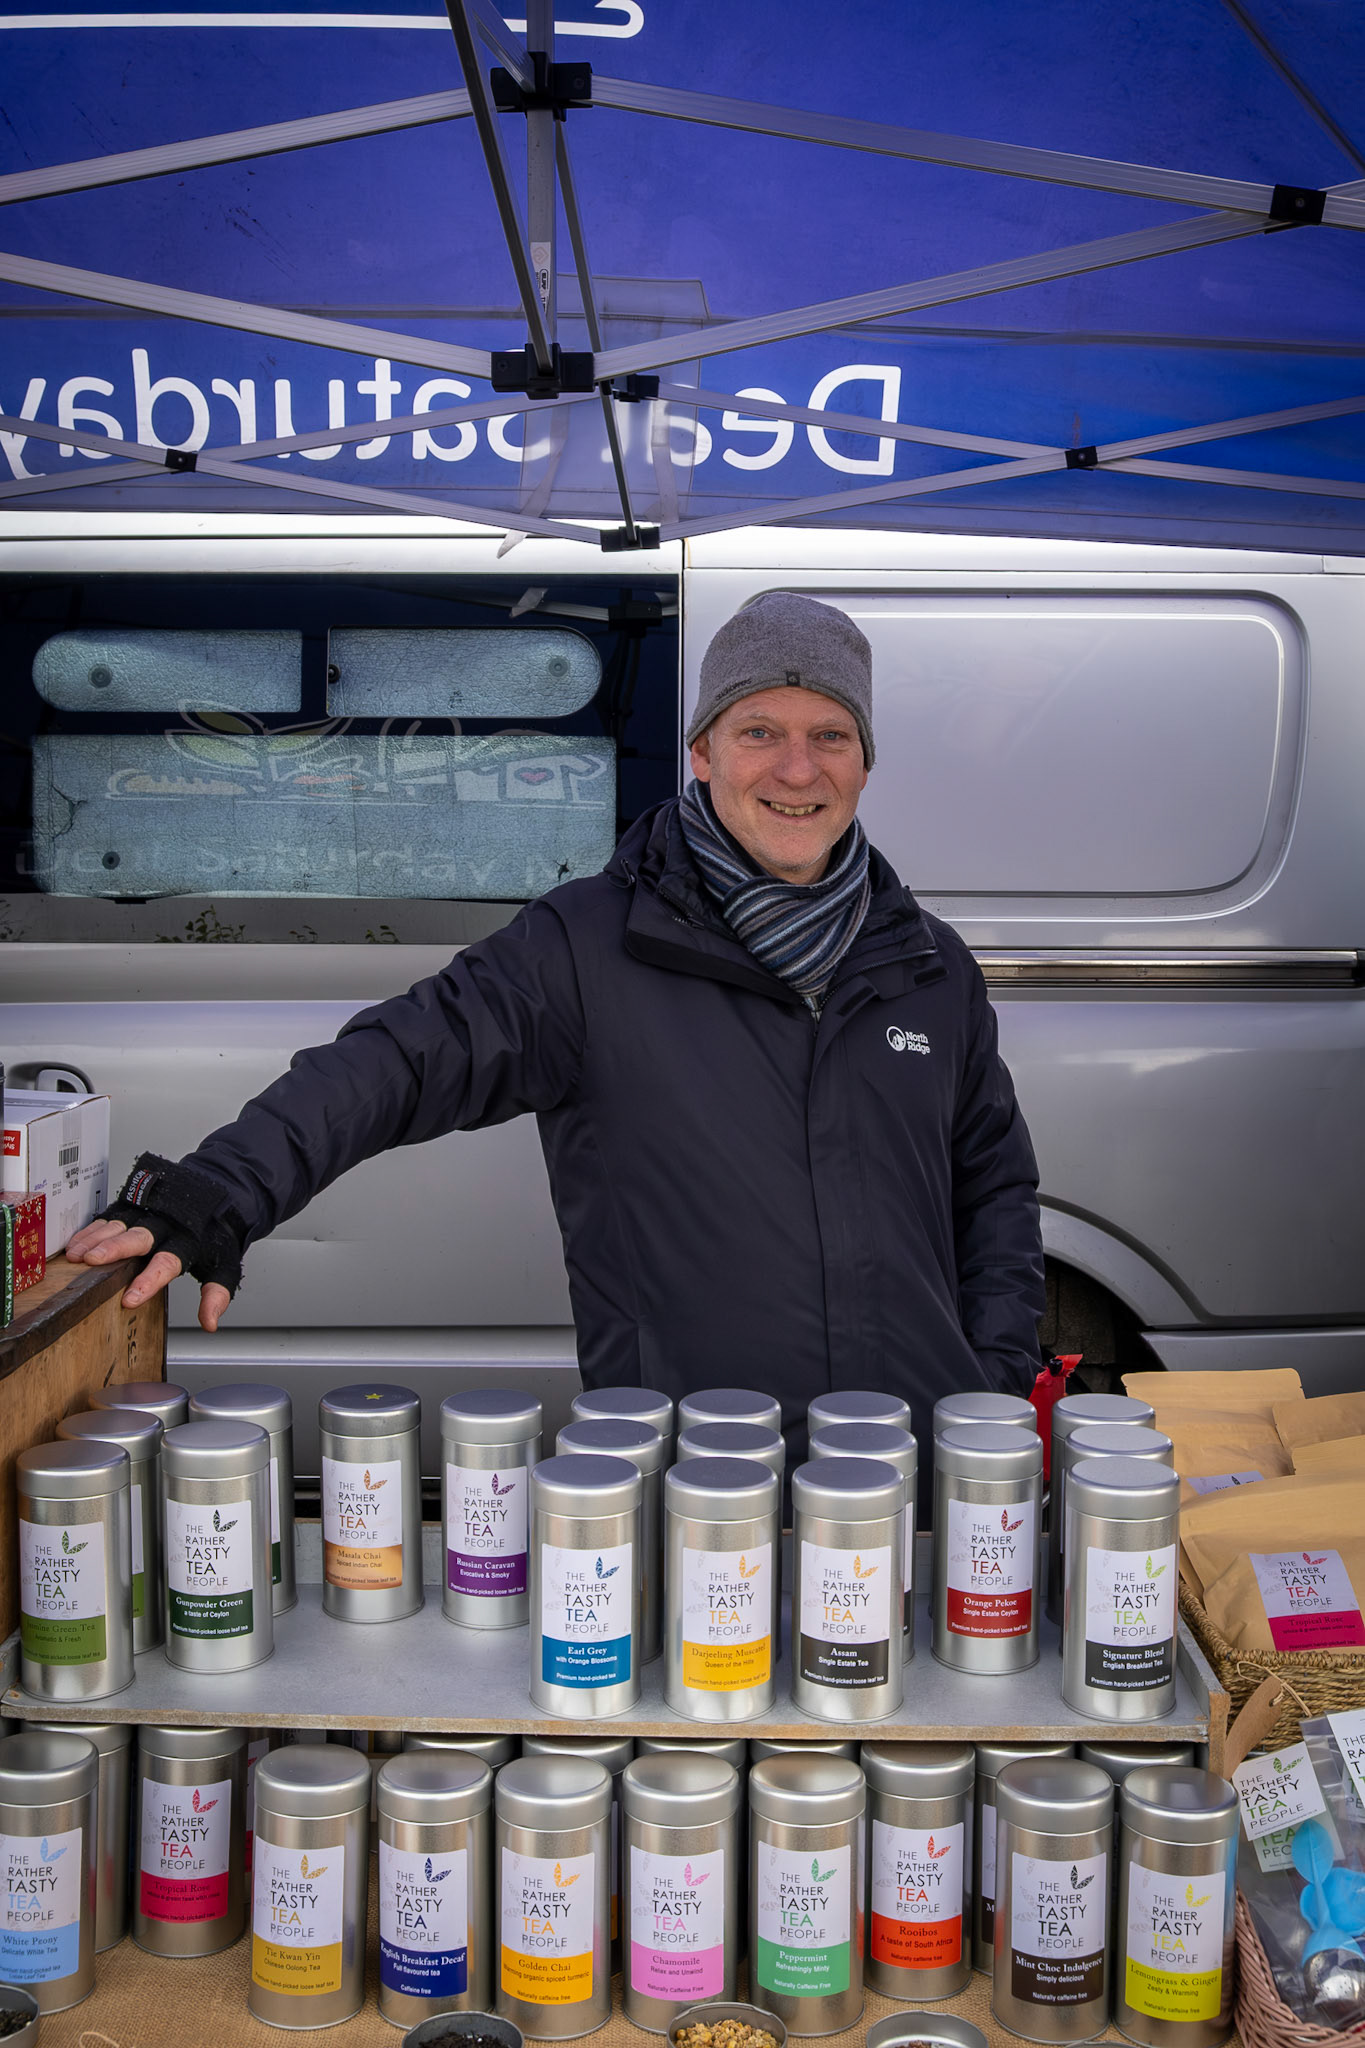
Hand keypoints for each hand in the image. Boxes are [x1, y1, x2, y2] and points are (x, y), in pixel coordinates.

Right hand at [64, 1219, 231, 1330]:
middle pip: (139, 1237)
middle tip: (93, 1261)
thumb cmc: (216, 1234)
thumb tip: (210, 1323)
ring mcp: (149, 1212)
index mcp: (188, 1243)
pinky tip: (76, 1244)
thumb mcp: (224, 1264)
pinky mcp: (135, 1203)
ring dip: (96, 1240)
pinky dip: (91, 1230)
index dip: (149, 1281)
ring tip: (77, 1256)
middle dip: (115, 1249)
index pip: (168, 1263)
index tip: (130, 1299)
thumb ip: (216, 1294)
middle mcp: (166, 1226)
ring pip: (120, 1225)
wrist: (220, 1192)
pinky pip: (109, 1216)